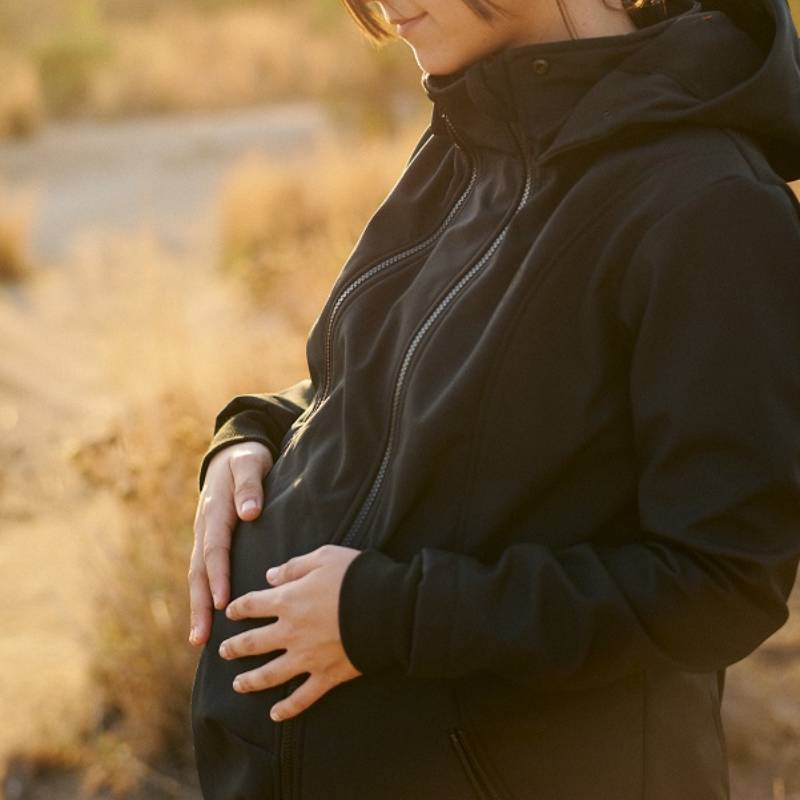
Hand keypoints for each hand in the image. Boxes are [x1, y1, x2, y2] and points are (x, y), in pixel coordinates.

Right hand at [188, 441, 273, 645]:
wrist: (232, 452)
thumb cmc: (245, 458)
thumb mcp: (250, 462)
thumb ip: (250, 485)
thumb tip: (250, 512)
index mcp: (215, 511)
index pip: (215, 549)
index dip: (218, 576)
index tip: (222, 602)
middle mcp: (204, 527)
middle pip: (199, 571)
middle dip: (199, 605)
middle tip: (200, 638)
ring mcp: (204, 535)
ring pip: (198, 575)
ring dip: (198, 607)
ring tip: (200, 639)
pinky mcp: (209, 540)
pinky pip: (205, 571)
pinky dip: (204, 594)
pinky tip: (209, 617)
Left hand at [219, 544, 362, 721]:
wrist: (386, 608)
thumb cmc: (355, 576)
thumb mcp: (323, 557)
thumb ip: (293, 567)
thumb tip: (269, 576)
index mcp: (288, 600)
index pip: (252, 605)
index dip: (238, 608)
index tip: (230, 612)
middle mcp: (291, 632)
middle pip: (253, 643)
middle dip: (235, 647)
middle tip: (223, 651)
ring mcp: (307, 657)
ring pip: (269, 674)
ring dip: (250, 681)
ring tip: (238, 685)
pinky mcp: (326, 675)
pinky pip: (302, 697)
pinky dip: (288, 709)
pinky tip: (275, 715)